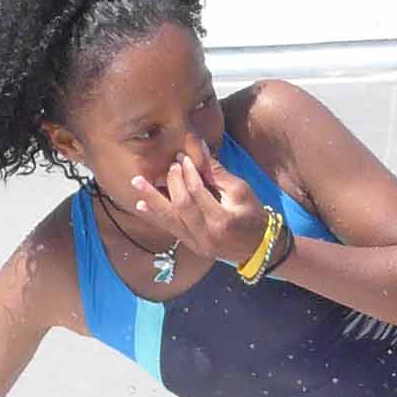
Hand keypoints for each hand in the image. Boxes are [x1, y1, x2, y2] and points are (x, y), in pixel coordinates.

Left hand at [129, 149, 269, 264]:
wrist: (259, 248)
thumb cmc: (253, 216)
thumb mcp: (240, 191)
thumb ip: (216, 172)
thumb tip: (197, 147)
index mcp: (222, 221)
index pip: (198, 192)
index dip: (189, 173)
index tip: (183, 158)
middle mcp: (206, 235)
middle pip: (181, 205)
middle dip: (172, 182)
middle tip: (170, 166)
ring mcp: (197, 244)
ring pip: (170, 219)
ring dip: (153, 199)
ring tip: (137, 182)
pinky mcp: (192, 247)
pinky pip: (170, 230)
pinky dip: (155, 216)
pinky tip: (141, 204)